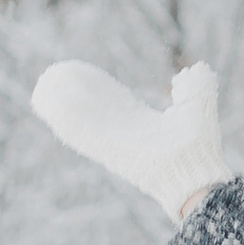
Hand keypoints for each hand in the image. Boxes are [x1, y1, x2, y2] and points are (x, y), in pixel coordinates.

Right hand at [30, 59, 231, 222]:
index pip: (113, 102)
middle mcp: (123, 133)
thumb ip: (197, 87)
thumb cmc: (200, 149)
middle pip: (90, 110)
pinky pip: (78, 132)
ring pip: (78, 121)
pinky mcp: (105, 150)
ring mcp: (112, 143)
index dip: (97, 87)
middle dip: (72, 93)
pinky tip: (46, 101)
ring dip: (59, 104)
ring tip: (43, 86)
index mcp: (140, 124)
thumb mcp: (198, 108)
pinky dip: (62, 117)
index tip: (82, 73)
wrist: (195, 175)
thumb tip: (195, 69)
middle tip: (54, 75)